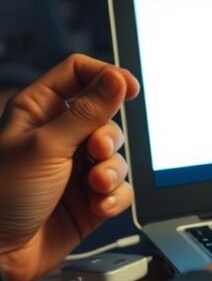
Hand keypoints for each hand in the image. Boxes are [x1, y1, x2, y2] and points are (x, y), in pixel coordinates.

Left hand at [0, 54, 139, 280]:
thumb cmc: (3, 197)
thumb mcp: (46, 147)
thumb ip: (87, 112)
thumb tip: (116, 79)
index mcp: (39, 111)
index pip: (79, 74)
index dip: (106, 76)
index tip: (129, 89)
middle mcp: (59, 135)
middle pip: (106, 116)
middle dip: (108, 137)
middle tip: (96, 152)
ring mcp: (76, 167)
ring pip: (116, 154)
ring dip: (111, 172)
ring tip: (94, 187)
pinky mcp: (90, 197)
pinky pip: (120, 187)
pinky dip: (114, 197)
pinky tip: (96, 206)